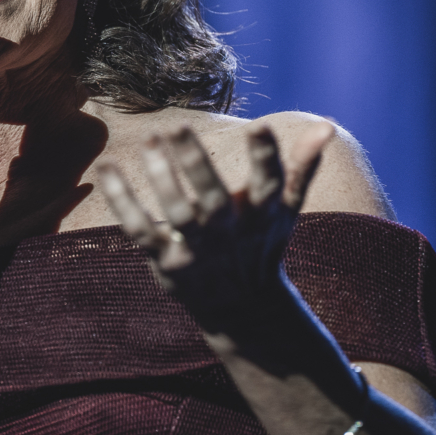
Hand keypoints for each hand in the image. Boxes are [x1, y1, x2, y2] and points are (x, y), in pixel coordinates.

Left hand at [97, 122, 334, 335]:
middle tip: (178, 126)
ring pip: (176, 215)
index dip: (266, 158)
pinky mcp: (167, 260)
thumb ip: (302, 166)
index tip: (259, 126)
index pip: (270, 185)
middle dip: (196, 164)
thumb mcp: (286, 209)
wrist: (241, 308)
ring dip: (161, 178)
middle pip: (213, 200)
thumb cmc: (262, 244)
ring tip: (150, 139)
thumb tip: (328, 126)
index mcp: (263, 217)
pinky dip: (121, 200)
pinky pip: (139, 229)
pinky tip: (106, 168)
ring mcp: (197, 251)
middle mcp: (230, 235)